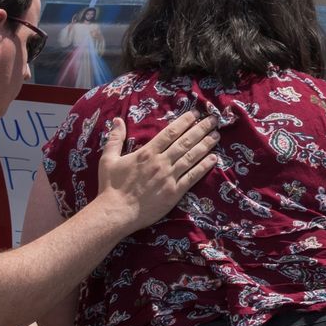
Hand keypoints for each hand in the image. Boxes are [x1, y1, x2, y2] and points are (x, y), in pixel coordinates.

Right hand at [92, 111, 218, 233]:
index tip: (195, 114)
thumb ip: (114, 139)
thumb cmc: (111, 186)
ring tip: (216, 135)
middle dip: (201, 129)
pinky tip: (214, 159)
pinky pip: (192, 177)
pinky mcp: (174, 192)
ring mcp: (169, 177)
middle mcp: (161, 162)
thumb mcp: (108, 159)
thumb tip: (117, 120)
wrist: (116, 212)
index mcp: (147, 153)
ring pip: (191, 157)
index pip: (170, 133)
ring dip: (206, 145)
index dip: (184, 122)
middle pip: (185, 142)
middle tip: (213, 120)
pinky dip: (204, 167)